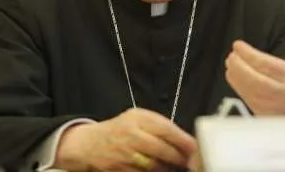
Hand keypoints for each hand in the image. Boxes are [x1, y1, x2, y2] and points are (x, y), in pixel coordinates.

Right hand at [54, 108, 197, 171]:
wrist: (90, 144)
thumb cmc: (120, 129)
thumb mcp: (137, 117)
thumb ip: (158, 124)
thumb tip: (183, 138)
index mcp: (137, 118)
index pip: (165, 128)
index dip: (182, 140)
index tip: (194, 147)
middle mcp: (130, 134)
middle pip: (161, 149)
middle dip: (178, 157)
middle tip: (189, 160)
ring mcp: (124, 154)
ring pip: (154, 165)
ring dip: (169, 167)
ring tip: (176, 166)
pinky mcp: (120, 170)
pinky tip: (161, 170)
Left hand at [225, 40, 284, 115]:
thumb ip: (272, 65)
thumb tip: (247, 55)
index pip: (265, 64)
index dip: (248, 54)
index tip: (238, 46)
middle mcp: (283, 94)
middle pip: (253, 78)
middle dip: (238, 65)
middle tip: (232, 56)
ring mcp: (273, 107)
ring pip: (248, 89)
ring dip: (235, 75)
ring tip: (231, 64)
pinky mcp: (265, 116)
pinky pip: (247, 99)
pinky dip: (238, 86)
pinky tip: (234, 77)